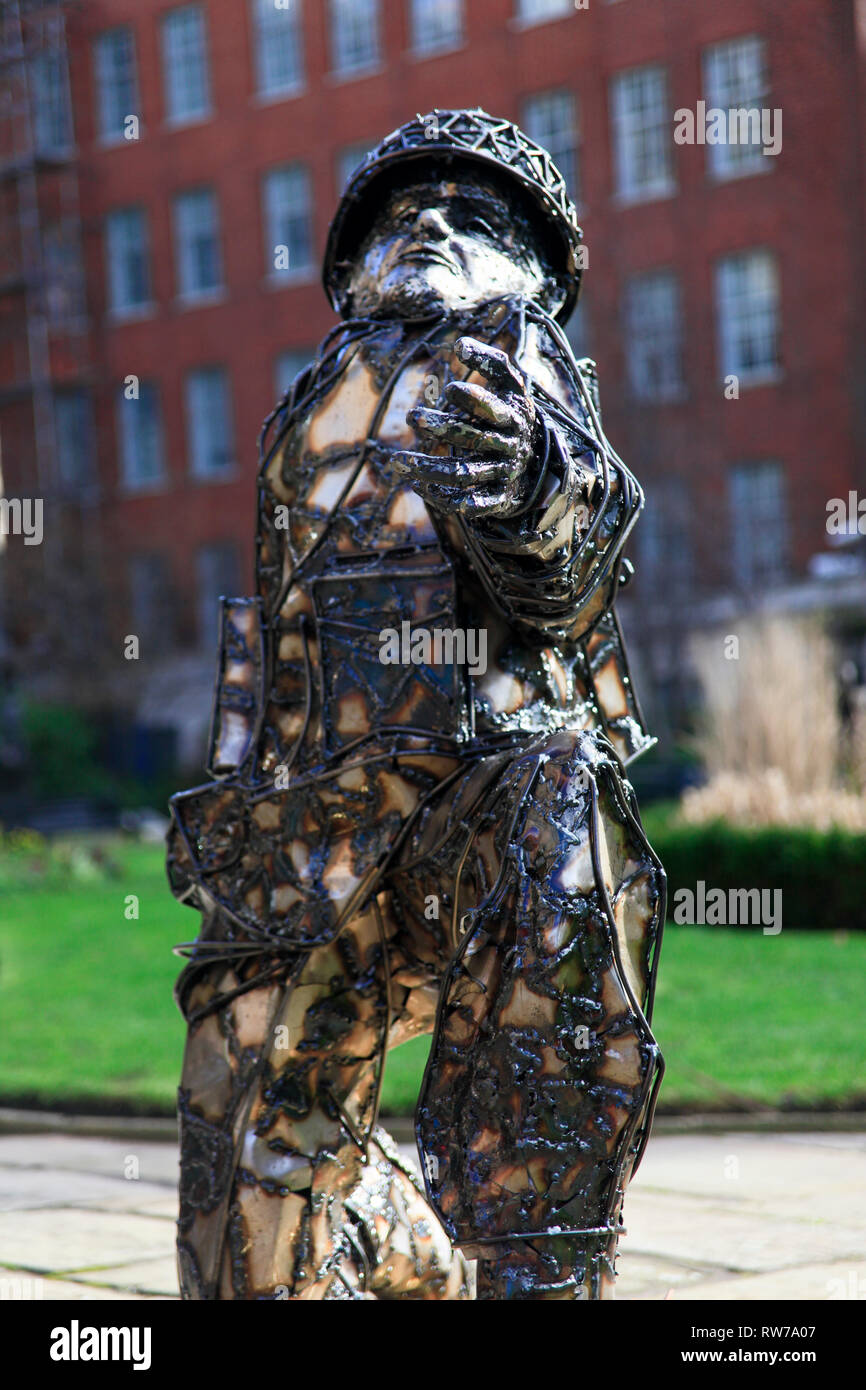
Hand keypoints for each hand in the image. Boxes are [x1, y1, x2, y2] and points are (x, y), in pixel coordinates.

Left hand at [397, 336, 540, 517]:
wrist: (540, 463)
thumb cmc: (514, 414)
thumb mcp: (512, 385)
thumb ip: (490, 361)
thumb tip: (459, 344)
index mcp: (513, 417)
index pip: (493, 410)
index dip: (473, 400)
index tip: (450, 390)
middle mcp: (508, 447)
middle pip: (473, 439)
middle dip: (442, 428)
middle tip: (413, 416)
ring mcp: (502, 475)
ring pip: (463, 474)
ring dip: (429, 469)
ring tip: (397, 460)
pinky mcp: (496, 499)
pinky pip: (467, 504)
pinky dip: (441, 497)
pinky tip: (415, 484)